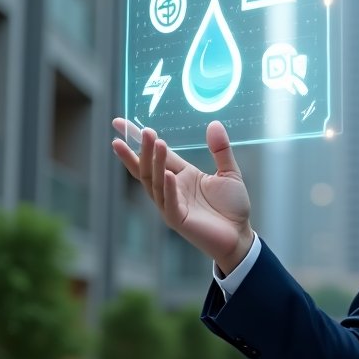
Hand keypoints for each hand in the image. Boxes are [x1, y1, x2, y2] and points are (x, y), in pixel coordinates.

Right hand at [111, 118, 253, 273]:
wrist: (240, 235)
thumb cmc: (232, 207)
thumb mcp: (230, 172)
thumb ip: (221, 149)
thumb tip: (215, 123)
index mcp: (181, 175)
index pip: (157, 154)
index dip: (139, 140)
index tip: (119, 123)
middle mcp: (172, 188)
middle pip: (150, 167)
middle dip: (143, 149)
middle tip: (144, 131)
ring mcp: (172, 204)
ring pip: (155, 182)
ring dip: (154, 162)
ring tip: (155, 142)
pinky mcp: (178, 219)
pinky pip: (168, 202)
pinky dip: (167, 188)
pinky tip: (167, 174)